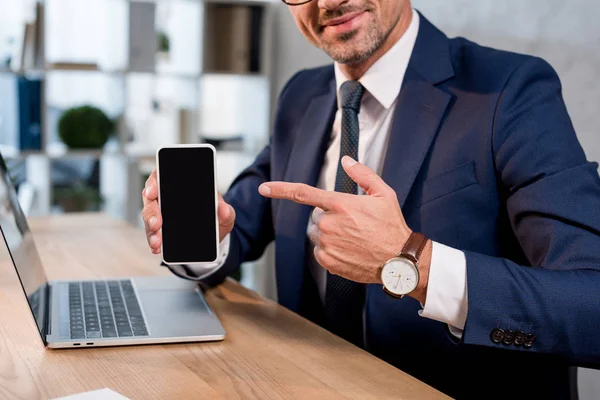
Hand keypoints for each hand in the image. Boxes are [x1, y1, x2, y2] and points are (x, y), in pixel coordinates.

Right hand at [141, 169, 235, 254]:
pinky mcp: (159, 228)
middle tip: (157, 223)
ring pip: (148, 217)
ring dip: (151, 230)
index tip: (152, 192)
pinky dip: (153, 240)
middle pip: (151, 198)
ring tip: (158, 242)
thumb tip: (223, 209)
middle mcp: (166, 196)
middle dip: (151, 212)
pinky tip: (157, 248)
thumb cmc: (216, 217)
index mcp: (181, 185)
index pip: (162, 176)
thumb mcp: (225, 214)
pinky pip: (152, 233)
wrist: (213, 235)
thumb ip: (226, 211)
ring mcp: (160, 212)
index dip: (154, 182)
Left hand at [258, 156, 430, 301]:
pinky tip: (350, 250)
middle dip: (329, 218)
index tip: (264, 188)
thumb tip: (347, 161)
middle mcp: (329, 225)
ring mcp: (327, 244)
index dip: (281, 189)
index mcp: (340, 205)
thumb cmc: (392, 226)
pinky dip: (330, 250)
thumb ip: (363, 175)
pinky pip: (320, 251)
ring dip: (329, 235)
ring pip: (317, 235)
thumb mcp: (384, 194)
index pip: (303, 193)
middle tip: (353, 224)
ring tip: (353, 238)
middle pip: (316, 217)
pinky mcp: (327, 261)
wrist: (399, 260)